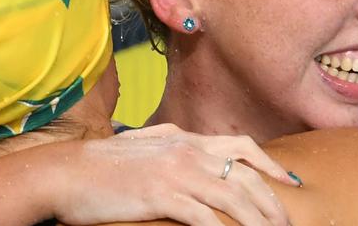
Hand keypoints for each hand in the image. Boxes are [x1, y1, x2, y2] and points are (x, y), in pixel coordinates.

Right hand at [52, 124, 298, 224]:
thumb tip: (198, 150)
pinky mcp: (161, 196)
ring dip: (258, 220)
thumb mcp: (149, 144)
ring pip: (233, 197)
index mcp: (188, 139)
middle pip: (247, 174)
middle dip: (272, 200)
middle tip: (288, 221)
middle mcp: (189, 151)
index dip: (271, 163)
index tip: (288, 182)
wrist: (69, 171)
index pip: (242, 146)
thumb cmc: (106, 163)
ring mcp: (177, 173)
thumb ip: (176, 144)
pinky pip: (204, 217)